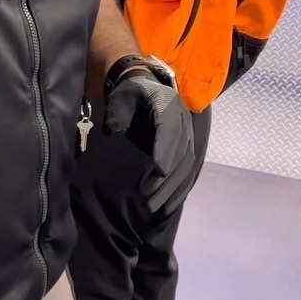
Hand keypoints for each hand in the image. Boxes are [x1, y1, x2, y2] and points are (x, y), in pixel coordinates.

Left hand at [104, 72, 195, 215]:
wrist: (146, 90)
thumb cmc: (130, 95)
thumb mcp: (120, 97)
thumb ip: (117, 112)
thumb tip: (112, 131)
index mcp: (168, 104)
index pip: (170, 129)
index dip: (166, 149)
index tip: (159, 171)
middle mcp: (183, 121)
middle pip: (181, 153)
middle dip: (167, 180)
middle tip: (148, 202)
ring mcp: (187, 135)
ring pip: (186, 166)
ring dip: (173, 190)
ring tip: (155, 209)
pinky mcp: (186, 148)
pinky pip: (187, 171)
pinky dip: (180, 190)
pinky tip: (168, 207)